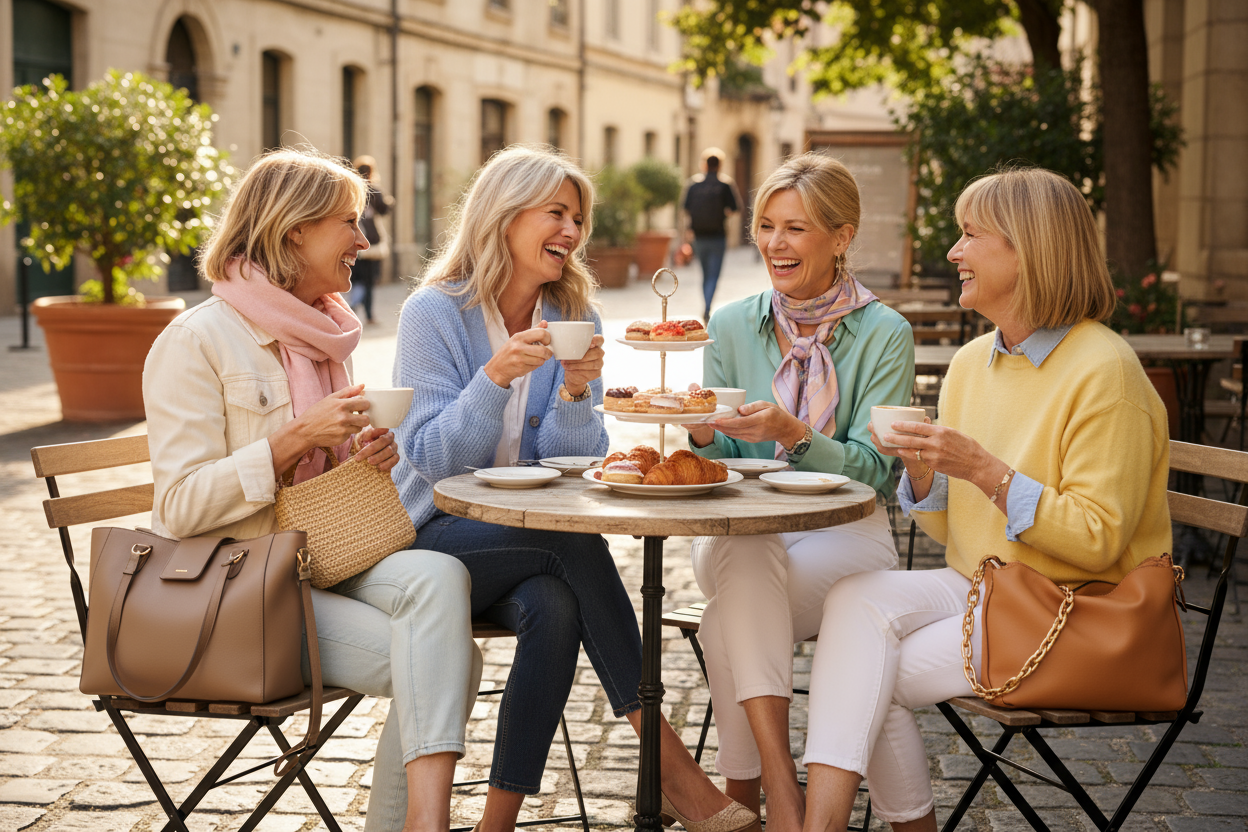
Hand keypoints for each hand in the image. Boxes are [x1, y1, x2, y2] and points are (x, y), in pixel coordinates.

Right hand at [293, 383, 370, 448]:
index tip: (358, 406)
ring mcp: (343, 430)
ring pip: (360, 428)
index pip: (365, 403)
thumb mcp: (331, 398)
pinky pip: (351, 435)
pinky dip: (346, 432)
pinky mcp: (341, 439)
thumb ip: (348, 391)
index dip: (363, 405)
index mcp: (342, 405)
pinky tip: (337, 430)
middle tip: (356, 416)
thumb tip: (363, 385)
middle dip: (363, 417)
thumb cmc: (317, 412)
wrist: (304, 430)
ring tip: (344, 423)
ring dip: (355, 426)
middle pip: (366, 419)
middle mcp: (344, 418)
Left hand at [353, 426, 399, 472]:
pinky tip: (380, 467)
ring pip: (390, 450)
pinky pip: (395, 459)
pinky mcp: (395, 456)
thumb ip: (365, 435)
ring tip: (370, 462)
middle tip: (364, 455)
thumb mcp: (361, 438)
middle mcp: (389, 437)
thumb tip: (370, 435)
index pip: (380, 428)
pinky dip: (388, 464)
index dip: (374, 432)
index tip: (365, 438)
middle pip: (384, 441)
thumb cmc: (363, 444)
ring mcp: (393, 447)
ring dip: (379, 457)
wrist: (365, 455)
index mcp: (380, 430)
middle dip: (373, 449)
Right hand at [484, 323, 551, 387]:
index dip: (548, 338)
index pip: (541, 333)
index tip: (546, 342)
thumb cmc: (509, 352)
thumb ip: (533, 331)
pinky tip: (530, 363)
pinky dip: (536, 365)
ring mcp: (519, 358)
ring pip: (541, 360)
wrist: (497, 368)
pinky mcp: (521, 368)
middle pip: (543, 350)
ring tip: (537, 358)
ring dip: (542, 360)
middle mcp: (518, 347)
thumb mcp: (518, 338)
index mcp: (519, 336)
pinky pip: (536, 366)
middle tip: (547, 353)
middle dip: (548, 353)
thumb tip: (545, 323)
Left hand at [561, 334, 604, 396]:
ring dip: (578, 364)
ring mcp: (600, 363)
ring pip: (593, 364)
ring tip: (566, 364)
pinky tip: (570, 369)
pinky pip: (590, 372)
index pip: (600, 339)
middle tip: (570, 357)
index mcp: (595, 344)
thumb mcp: (570, 351)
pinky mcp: (597, 373)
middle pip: (597, 353)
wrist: (572, 375)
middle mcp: (599, 353)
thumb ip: (571, 346)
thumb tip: (564, 344)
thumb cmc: (571, 359)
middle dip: (583, 356)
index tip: (590, 344)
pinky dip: (579, 371)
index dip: (596, 340)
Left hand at [704, 400, 805, 447]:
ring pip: (734, 434)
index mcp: (760, 420)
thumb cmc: (776, 414)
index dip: (726, 422)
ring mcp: (753, 438)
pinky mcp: (751, 440)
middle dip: (719, 426)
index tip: (715, 420)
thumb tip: (739, 409)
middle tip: (707, 421)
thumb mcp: (767, 404)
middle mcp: (755, 431)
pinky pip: (737, 436)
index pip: (740, 423)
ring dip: (721, 430)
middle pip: (733, 430)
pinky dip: (728, 432)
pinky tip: (720, 427)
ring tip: (710, 424)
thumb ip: (752, 407)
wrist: (785, 429)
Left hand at [869, 418, 1005, 494]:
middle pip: (911, 439)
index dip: (904, 425)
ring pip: (912, 450)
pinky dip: (910, 455)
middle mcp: (936, 443)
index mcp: (941, 431)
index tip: (893, 423)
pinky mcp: (934, 465)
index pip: (918, 427)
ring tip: (889, 443)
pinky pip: (919, 458)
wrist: (977, 465)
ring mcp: (934, 455)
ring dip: (900, 447)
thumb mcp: (953, 433)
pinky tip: (902, 452)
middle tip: (884, 434)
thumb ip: (938, 431)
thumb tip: (925, 428)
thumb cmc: (967, 446)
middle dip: (896, 437)